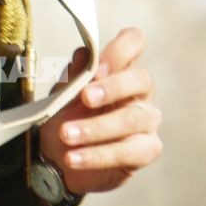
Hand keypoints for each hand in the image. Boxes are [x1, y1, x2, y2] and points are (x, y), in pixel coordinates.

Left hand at [35, 26, 162, 195]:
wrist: (58, 162)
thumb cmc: (66, 120)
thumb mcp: (62, 95)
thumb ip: (75, 76)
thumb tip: (83, 55)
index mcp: (119, 69)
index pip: (134, 43)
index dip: (120, 50)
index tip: (96, 66)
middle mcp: (139, 92)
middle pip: (141, 79)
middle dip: (112, 87)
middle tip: (84, 98)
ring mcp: (146, 121)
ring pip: (132, 119)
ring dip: (96, 127)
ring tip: (66, 135)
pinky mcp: (146, 150)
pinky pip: (129, 152)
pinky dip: (97, 155)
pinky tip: (74, 158)